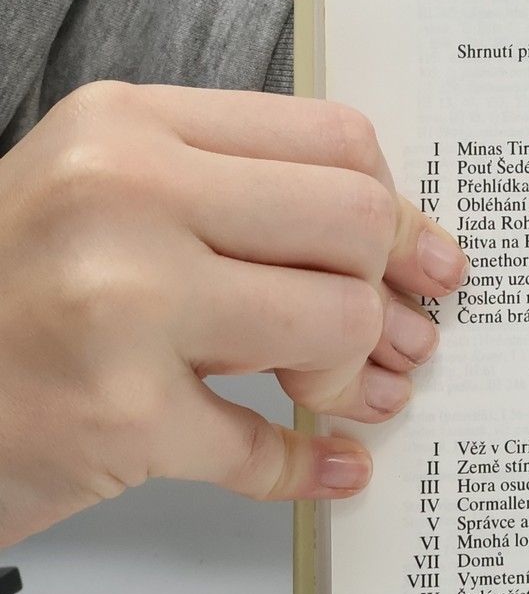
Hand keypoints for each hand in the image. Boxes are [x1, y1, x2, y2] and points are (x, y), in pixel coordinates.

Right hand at [0, 80, 465, 545]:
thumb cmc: (3, 288)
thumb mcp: (98, 191)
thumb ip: (229, 190)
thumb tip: (393, 243)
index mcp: (130, 126)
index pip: (332, 140)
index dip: (397, 205)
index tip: (422, 254)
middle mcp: (123, 198)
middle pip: (352, 223)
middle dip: (394, 288)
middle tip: (403, 332)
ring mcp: (119, 305)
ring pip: (332, 322)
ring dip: (358, 374)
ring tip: (356, 396)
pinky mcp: (117, 415)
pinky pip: (263, 444)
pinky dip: (307, 465)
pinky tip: (328, 466)